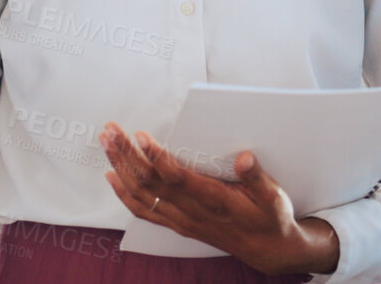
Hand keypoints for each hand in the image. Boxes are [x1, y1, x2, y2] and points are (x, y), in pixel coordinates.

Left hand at [99, 122, 338, 276]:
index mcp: (215, 202)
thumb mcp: (273, 197)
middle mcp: (193, 213)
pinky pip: (143, 210)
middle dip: (127, 154)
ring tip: (107, 142)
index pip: (177, 179)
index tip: (140, 135)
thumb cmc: (270, 217)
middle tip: (111, 130)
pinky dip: (123, 193)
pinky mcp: (178, 224)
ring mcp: (182, 220)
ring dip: (120, 167)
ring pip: (141, 194)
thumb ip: (257, 178)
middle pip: (150, 183)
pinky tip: (112, 176)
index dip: (157, 157)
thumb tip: (243, 158)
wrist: (268, 250)